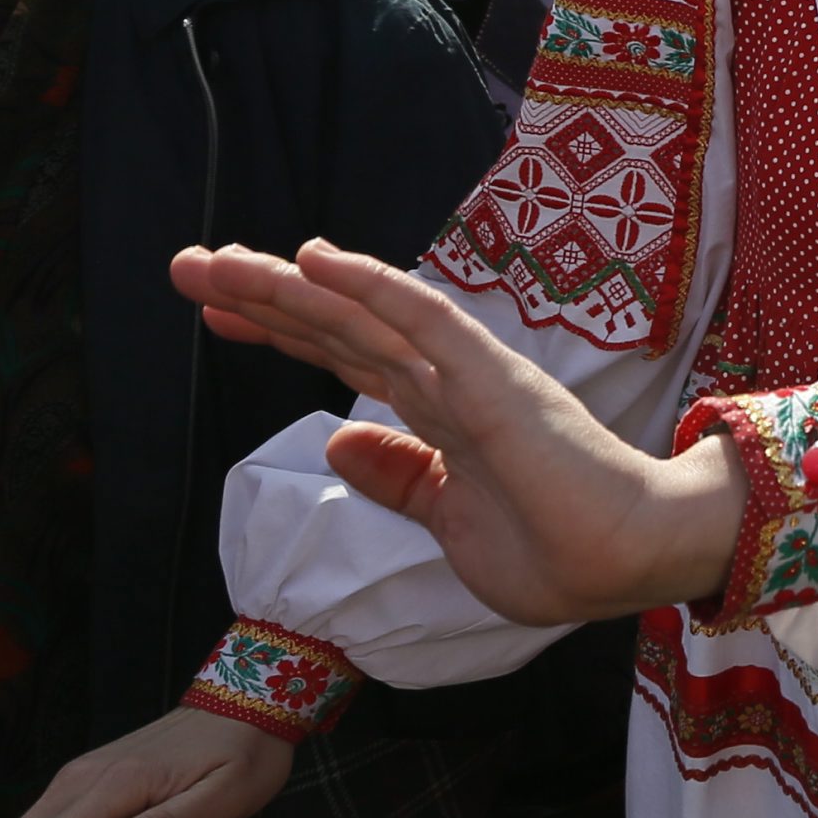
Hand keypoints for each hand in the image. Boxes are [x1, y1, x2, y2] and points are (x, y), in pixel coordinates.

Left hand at [174, 241, 744, 623]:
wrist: (629, 558)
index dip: (282, 329)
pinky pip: (424, 323)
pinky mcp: (490, 382)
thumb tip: (337, 439)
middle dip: (262, 298)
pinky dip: (373, 286)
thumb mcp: (449, 522)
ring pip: (365, 317)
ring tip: (219, 261)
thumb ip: (399, 477)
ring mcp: (467, 375)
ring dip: (290, 286)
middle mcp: (446, 381)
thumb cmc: (555, 549)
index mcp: (439, 413)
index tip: (218, 312)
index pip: (345, 356)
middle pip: (339, 326)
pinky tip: (320, 259)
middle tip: (189, 265)